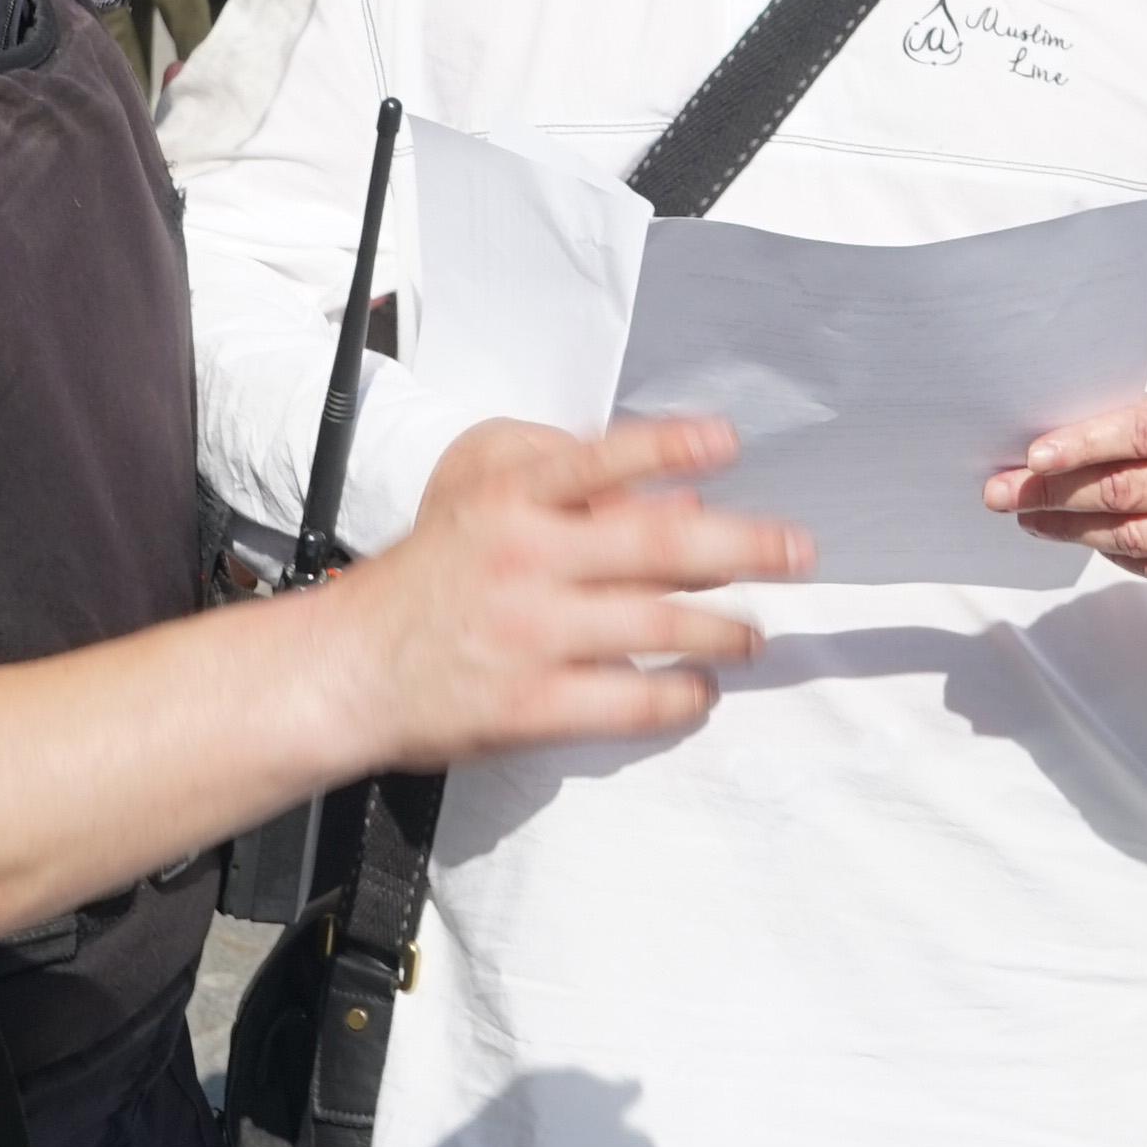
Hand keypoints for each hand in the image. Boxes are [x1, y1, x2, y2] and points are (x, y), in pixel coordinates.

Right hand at [326, 416, 788, 767]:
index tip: (726, 441)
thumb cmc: (426, 582)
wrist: (346, 671)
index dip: (666, 448)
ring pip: (657, 628)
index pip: (598, 461)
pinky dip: (678, 698)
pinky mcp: (530, 705)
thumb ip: (573, 497)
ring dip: (723, 632)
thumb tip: (677, 503)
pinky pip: (629, 702)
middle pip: (655, 547)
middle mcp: (524, 560)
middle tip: (799, 551)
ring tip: (754, 635)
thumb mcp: (481, 508)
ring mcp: (530, 635)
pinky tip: (699, 693)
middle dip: (742, 547)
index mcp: (510, 502)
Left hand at [991, 388, 1146, 597]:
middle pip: (1127, 491)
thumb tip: (1047, 451)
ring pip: (1134, 536)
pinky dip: (1117, 555)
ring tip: (1032, 519)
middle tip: (1004, 493)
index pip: (1140, 432)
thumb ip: (1137, 427)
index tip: (1033, 456)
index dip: (1082, 444)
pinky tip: (1089, 541)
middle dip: (1056, 492)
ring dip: (1072, 529)